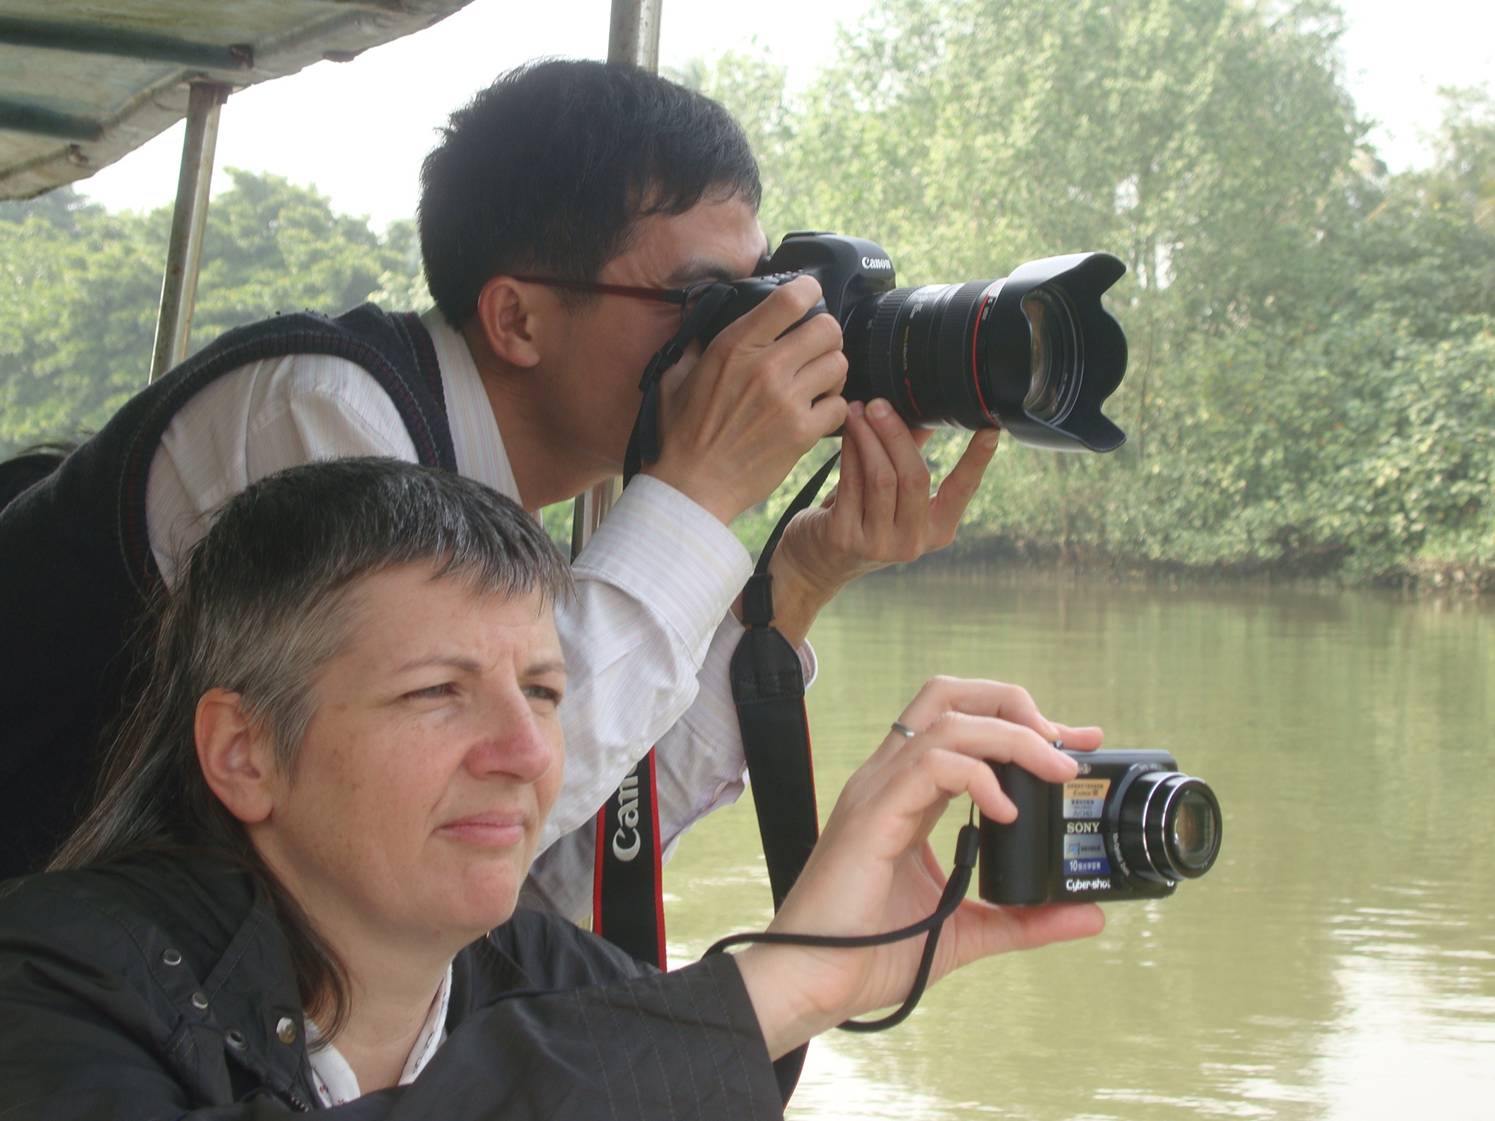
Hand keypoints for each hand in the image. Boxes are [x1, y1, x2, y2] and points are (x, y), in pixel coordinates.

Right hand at [643, 276, 848, 524]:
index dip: (809, 290)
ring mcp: (786, 400)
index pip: (789, 299)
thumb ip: (696, 347)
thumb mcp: (677, 378)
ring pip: (839, 365)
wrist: (693, 486)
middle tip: (817, 349)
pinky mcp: (802, 433)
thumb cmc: (682, 436)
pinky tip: (817, 413)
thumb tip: (703, 322)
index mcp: (734, 346)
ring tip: (818, 383)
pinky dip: (834, 409)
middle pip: (827, 329)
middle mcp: (764, 367)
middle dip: (826, 336)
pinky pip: (840, 406)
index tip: (811, 295)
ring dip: (832, 372)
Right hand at [733, 677, 1104, 1058]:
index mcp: (907, 793)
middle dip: (1015, 703)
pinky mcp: (873, 814)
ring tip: (1055, 771)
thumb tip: (1089, 915)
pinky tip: (1007, 812)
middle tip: (1066, 742)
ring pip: (948, 719)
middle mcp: (890, 778)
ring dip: (1013, 736)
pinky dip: (979, 775)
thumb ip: (1025, 919)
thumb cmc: (870, 952)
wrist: (813, 981)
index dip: (1022, 723)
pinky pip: (930, 763)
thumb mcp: (968, 930)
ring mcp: (878, 790)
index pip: (964, 725)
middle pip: (949, 695)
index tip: (1077, 746)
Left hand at [766, 400, 1000, 644]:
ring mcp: (879, 544)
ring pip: (882, 478)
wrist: (816, 563)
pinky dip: (851, 450)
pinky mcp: (845, 537)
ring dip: (869, 437)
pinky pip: (851, 482)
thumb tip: (927, 410)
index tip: (990, 428)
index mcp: (936, 530)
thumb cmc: (860, 517)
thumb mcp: (892, 493)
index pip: (963, 490)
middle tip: (880, 403)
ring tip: (859, 410)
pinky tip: (848, 429)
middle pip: (914, 477)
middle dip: (896, 434)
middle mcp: (913, 542)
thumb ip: (909, 455)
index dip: (977, 460)